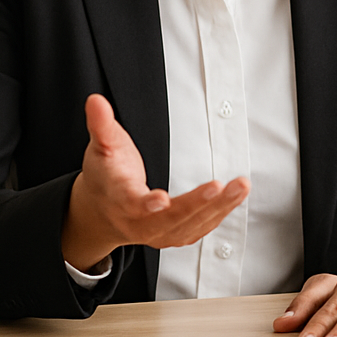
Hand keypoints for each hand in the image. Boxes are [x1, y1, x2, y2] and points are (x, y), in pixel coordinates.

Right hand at [60, 94, 249, 270]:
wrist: (102, 211)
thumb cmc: (105, 175)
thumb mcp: (101, 147)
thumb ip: (101, 125)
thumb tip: (95, 100)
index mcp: (119, 199)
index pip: (131, 204)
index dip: (146, 204)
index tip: (161, 200)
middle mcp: (138, 222)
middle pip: (169, 219)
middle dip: (196, 204)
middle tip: (219, 187)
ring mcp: (158, 232)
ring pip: (190, 225)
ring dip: (218, 208)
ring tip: (240, 187)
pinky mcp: (174, 235)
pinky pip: (199, 228)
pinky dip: (219, 214)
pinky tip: (236, 197)